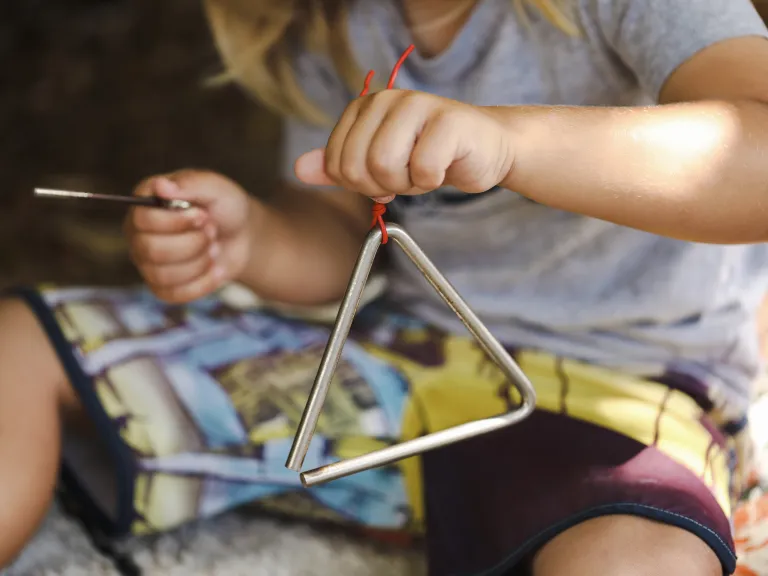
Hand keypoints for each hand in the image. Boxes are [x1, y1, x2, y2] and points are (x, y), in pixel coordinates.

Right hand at [125, 170, 254, 302]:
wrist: (242, 235)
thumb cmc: (225, 207)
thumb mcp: (215, 187)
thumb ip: (189, 183)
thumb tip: (160, 185)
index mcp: (145, 203)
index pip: (144, 220)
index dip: (177, 222)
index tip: (204, 215)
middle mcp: (138, 233)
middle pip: (151, 250)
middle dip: (193, 243)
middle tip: (211, 232)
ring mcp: (147, 262)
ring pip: (163, 275)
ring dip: (200, 262)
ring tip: (213, 248)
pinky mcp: (162, 286)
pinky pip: (174, 294)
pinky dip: (203, 282)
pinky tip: (214, 269)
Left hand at [294, 90, 513, 201]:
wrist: (485, 149)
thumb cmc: (430, 156)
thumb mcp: (377, 163)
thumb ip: (338, 166)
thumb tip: (299, 170)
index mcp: (364, 108)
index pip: (337, 163)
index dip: (361, 184)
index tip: (387, 175)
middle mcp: (386, 99)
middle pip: (357, 167)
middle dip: (383, 186)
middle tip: (408, 174)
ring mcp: (417, 105)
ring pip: (385, 167)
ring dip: (409, 183)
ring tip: (426, 168)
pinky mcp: (448, 121)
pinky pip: (423, 171)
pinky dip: (433, 180)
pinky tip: (446, 164)